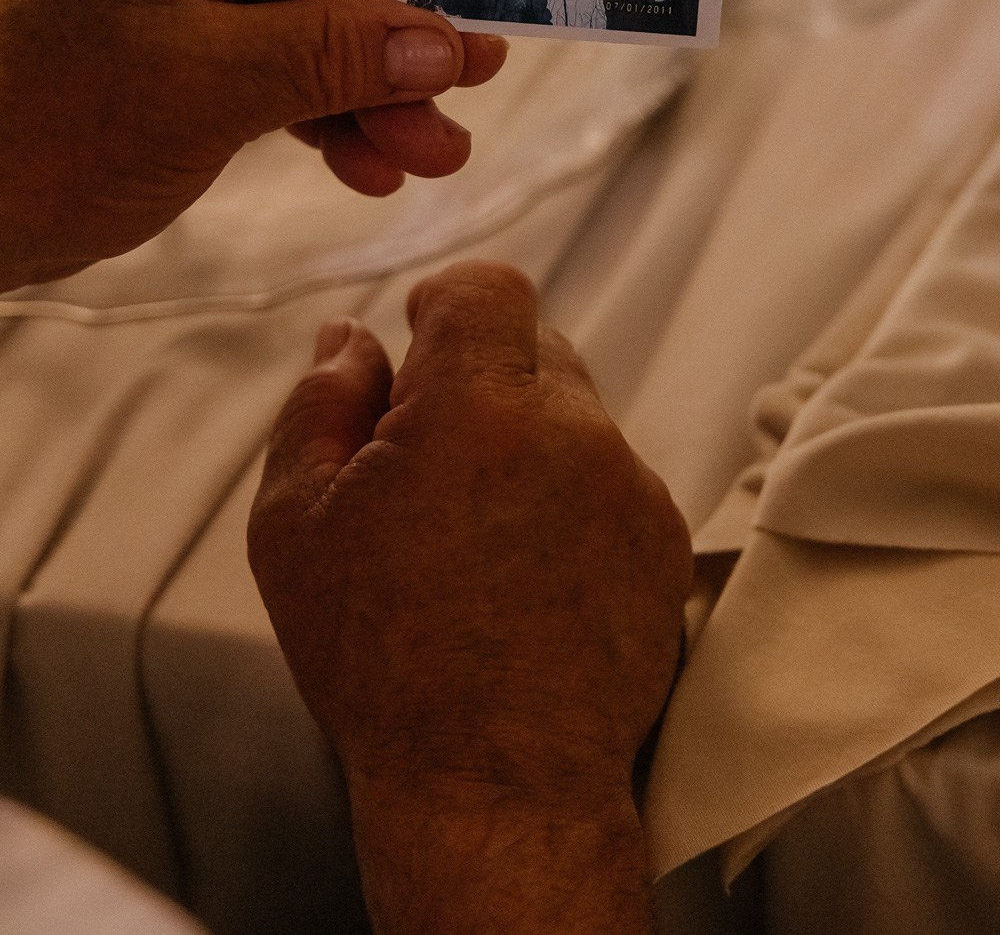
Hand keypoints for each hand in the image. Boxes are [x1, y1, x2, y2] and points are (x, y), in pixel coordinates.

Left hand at [0, 0, 506, 290]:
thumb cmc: (39, 130)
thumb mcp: (201, 85)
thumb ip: (329, 56)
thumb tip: (445, 46)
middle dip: (395, 19)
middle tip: (473, 71)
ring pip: (313, 18)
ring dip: (378, 84)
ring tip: (436, 148)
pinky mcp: (188, 66)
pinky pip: (286, 71)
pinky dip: (332, 115)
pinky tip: (376, 167)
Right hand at [248, 263, 691, 932]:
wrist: (496, 783)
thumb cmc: (380, 659)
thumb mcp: (297, 524)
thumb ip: (319, 405)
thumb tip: (349, 338)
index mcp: (479, 409)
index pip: (489, 287)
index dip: (446, 304)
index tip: (418, 344)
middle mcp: (575, 431)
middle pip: (535, 344)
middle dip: (480, 377)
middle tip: (429, 459)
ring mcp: (631, 486)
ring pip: (576, 414)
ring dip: (527, 441)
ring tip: (476, 533)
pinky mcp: (664, 539)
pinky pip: (611, 478)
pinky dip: (571, 497)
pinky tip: (526, 571)